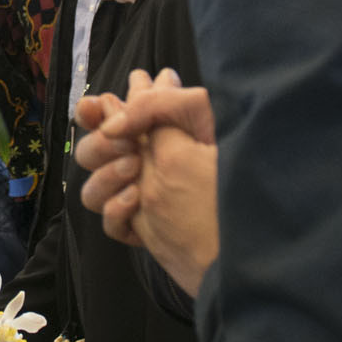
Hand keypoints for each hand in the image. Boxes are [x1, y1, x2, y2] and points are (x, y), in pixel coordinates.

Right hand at [77, 71, 220, 287]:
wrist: (250, 236)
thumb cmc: (233, 167)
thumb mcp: (200, 114)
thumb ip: (156, 105)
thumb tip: (112, 121)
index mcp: (155, 130)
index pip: (107, 114)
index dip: (90, 110)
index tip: (93, 109)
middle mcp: (142, 162)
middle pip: (90, 151)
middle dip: (99, 146)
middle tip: (131, 150)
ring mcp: (140, 197)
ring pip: (91, 190)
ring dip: (105, 178)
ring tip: (135, 173)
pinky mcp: (143, 229)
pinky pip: (108, 223)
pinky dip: (116, 212)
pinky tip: (136, 203)